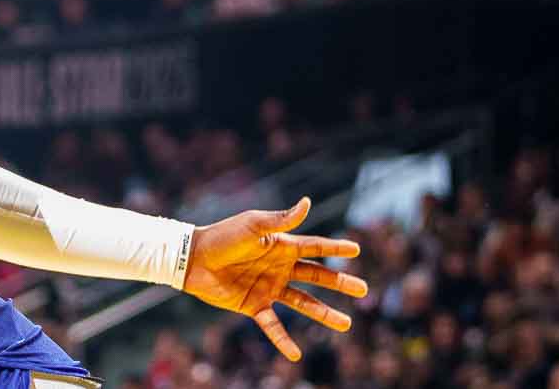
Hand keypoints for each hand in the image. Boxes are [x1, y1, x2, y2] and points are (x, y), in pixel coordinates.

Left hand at [181, 197, 365, 362]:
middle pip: (317, 276)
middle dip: (340, 283)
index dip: (336, 248)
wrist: (194, 259)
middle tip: (363, 290)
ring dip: (324, 314)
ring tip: (346, 324)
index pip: (315, 247)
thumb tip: (308, 202)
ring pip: (304, 303)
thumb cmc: (223, 237)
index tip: (357, 250)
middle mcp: (280, 267)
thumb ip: (281, 219)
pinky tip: (296, 355)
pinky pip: (273, 326)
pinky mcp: (254, 306)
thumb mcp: (253, 225)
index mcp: (282, 245)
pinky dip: (283, 340)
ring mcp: (269, 288)